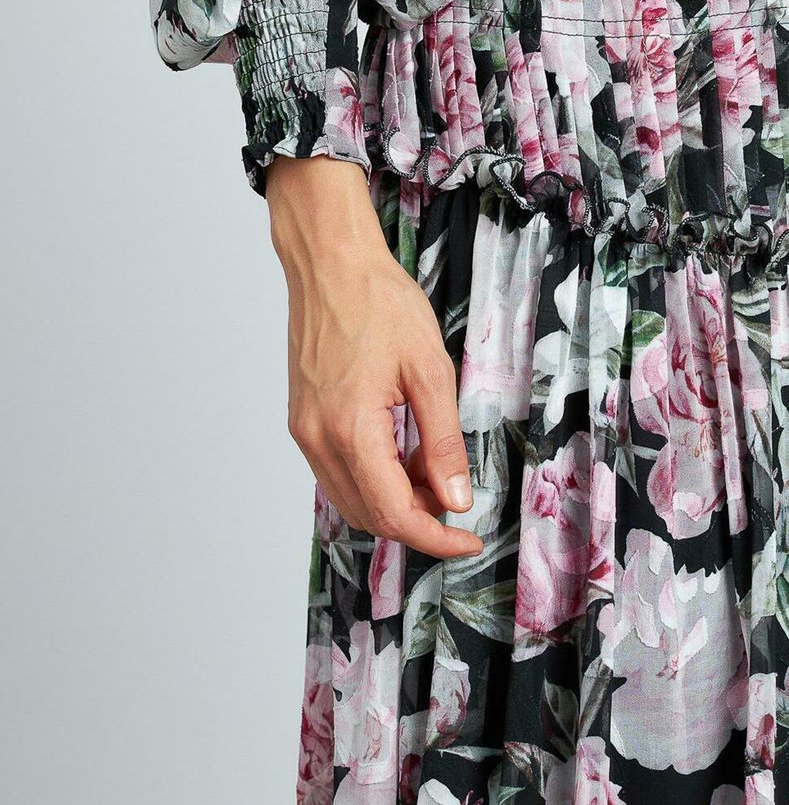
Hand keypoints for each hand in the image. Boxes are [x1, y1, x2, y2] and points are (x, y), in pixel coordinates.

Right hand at [266, 154, 483, 559]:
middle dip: (419, 520)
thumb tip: (456, 498)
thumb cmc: (378, 302)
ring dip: (395, 501)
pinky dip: (373, 478)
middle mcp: (319, 439)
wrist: (330, 263)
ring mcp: (305, 430)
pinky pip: (338, 471)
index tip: (469, 541)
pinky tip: (403, 452)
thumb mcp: (430, 370)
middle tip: (458, 499)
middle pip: (370, 516)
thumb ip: (444, 441)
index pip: (395, 514)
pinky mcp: (303, 419)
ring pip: (351, 498)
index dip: (437, 538)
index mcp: (352, 430)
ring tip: (433, 470)